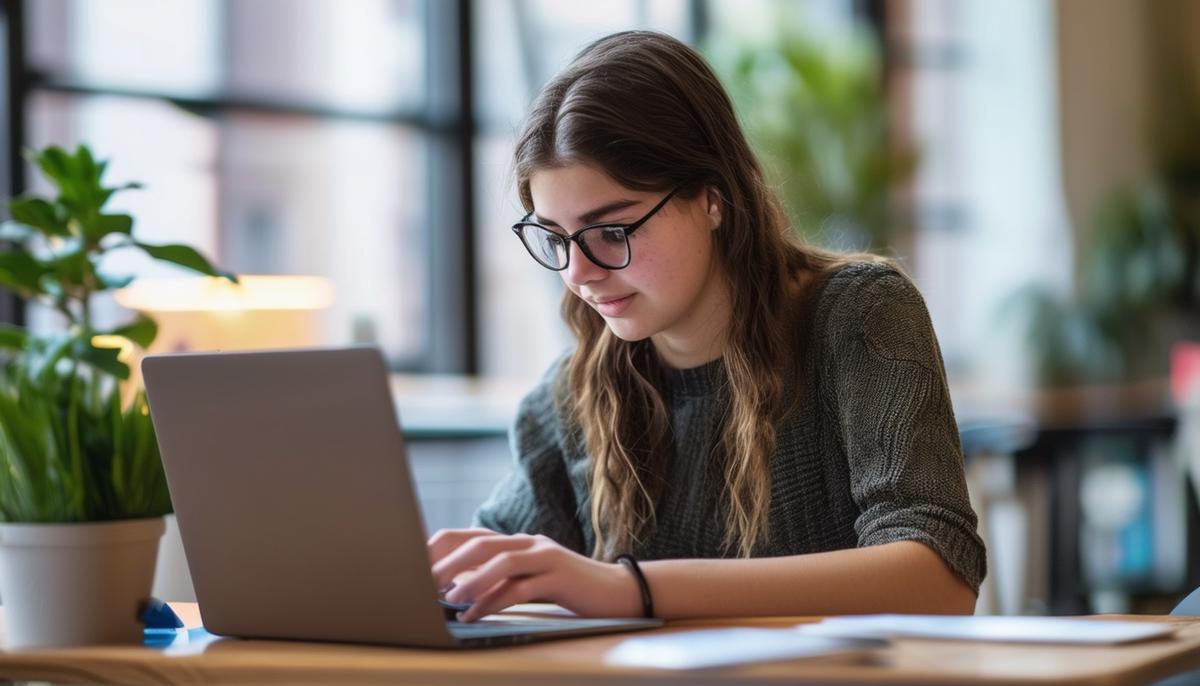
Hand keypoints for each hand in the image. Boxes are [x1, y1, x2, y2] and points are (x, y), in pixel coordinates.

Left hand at [427, 528, 642, 621]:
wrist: (615, 590)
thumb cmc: (565, 587)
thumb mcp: (527, 578)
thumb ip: (496, 578)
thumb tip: (452, 588)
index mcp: (516, 541)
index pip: (470, 535)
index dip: (440, 548)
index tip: (413, 565)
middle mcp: (528, 542)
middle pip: (480, 544)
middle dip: (448, 562)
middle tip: (422, 581)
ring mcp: (545, 556)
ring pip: (500, 561)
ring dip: (470, 580)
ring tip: (447, 599)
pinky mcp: (559, 576)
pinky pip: (521, 588)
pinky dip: (494, 602)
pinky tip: (476, 616)